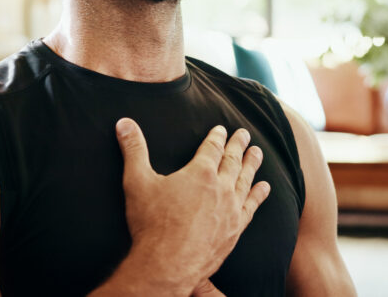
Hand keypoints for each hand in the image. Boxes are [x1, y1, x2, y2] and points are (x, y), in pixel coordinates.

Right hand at [114, 118, 270, 293]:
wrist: (168, 264)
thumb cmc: (151, 224)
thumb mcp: (136, 182)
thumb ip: (133, 150)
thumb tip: (124, 123)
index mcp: (199, 173)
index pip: (212, 148)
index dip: (217, 137)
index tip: (222, 129)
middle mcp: (220, 187)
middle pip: (232, 160)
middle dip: (238, 145)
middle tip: (245, 134)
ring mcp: (231, 209)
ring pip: (245, 180)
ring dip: (252, 164)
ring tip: (258, 152)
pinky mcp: (235, 229)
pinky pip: (251, 207)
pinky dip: (258, 195)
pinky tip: (264, 188)